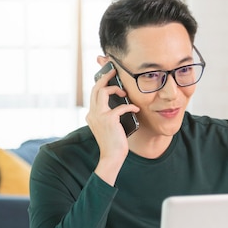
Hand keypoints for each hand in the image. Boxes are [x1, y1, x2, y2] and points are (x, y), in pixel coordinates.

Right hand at [86, 66, 139, 185]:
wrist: (112, 157)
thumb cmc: (113, 143)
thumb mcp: (108, 127)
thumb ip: (109, 115)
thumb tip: (121, 104)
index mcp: (91, 115)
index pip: (93, 94)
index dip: (100, 83)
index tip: (107, 77)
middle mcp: (92, 113)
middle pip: (95, 88)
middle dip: (104, 77)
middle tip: (113, 71)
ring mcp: (99, 115)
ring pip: (102, 91)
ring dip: (114, 88)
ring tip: (124, 91)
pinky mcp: (109, 119)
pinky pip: (120, 106)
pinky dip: (130, 107)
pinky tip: (135, 110)